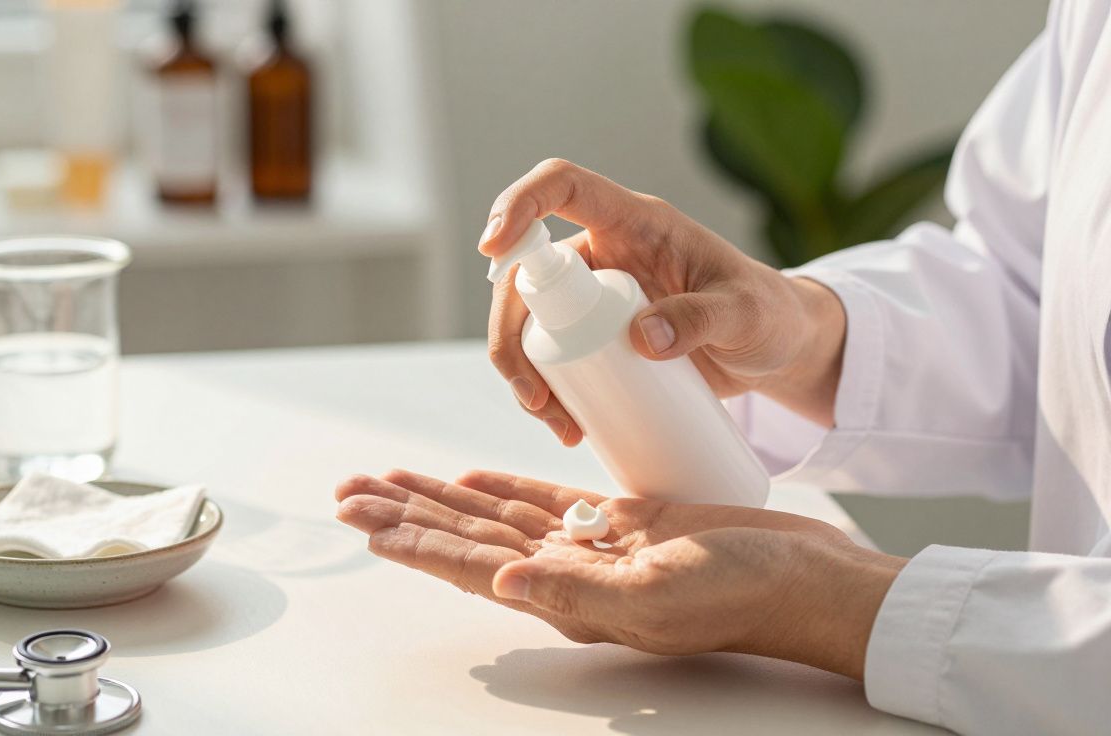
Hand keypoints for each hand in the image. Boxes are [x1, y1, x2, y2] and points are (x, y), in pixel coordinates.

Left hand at [336, 469, 905, 679]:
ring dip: (439, 499)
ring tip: (388, 481)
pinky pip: (543, 501)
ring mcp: (590, 548)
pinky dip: (501, 489)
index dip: (415, 541)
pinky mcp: (618, 522)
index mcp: (566, 597)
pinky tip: (467, 481)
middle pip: (467, 537)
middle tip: (351, 491)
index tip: (366, 520)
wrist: (799, 577)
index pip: (470, 564)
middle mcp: (566, 575)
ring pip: (495, 517)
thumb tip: (500, 583)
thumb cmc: (739, 594)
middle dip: (406, 512)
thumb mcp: (656, 597)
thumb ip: (575, 594)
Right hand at [479, 158, 845, 441]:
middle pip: (527, 275)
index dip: (520, 205)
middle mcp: (603, 254)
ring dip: (524, 374)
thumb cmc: (767, 314)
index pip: (562, 186)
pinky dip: (547, 395)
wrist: (777, 351)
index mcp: (634, 223)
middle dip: (511, 334)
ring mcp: (595, 300)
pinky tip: (569, 428)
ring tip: (558, 423)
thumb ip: (703, 317)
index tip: (493, 248)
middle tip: (534, 395)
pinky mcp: (597, 341)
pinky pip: (552, 360)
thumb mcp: (746, 314)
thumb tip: (642, 339)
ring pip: (529, 325)